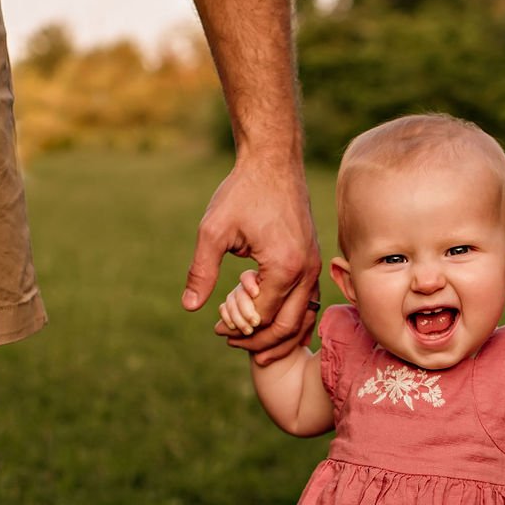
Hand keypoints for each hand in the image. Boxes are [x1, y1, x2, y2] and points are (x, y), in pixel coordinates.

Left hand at [184, 155, 321, 365]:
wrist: (273, 161)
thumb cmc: (243, 191)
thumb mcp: (214, 230)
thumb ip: (202, 271)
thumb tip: (190, 307)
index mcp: (284, 266)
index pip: (262, 316)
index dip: (238, 328)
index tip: (216, 329)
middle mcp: (306, 270)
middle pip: (287, 326)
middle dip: (259, 341)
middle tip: (232, 343)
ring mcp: (314, 266)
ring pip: (302, 317)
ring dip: (278, 335)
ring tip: (252, 343)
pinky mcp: (313, 260)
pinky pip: (307, 301)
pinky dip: (290, 318)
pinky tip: (268, 319)